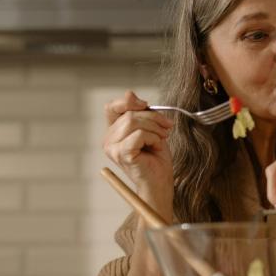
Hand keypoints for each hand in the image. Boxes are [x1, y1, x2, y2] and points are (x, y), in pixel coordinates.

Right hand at [103, 90, 174, 215]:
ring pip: (134, 121)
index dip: (129, 101)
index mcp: (113, 132)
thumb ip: (140, 113)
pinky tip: (156, 147)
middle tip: (166, 129)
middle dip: (154, 118)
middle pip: (129, 113)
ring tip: (161, 139)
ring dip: (155, 128)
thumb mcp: (150, 128)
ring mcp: (112, 148)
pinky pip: (139, 134)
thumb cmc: (156, 158)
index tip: (146, 105)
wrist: (160, 182)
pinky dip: (153, 138)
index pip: (112, 106)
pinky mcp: (121, 154)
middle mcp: (108, 139)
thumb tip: (129, 93)